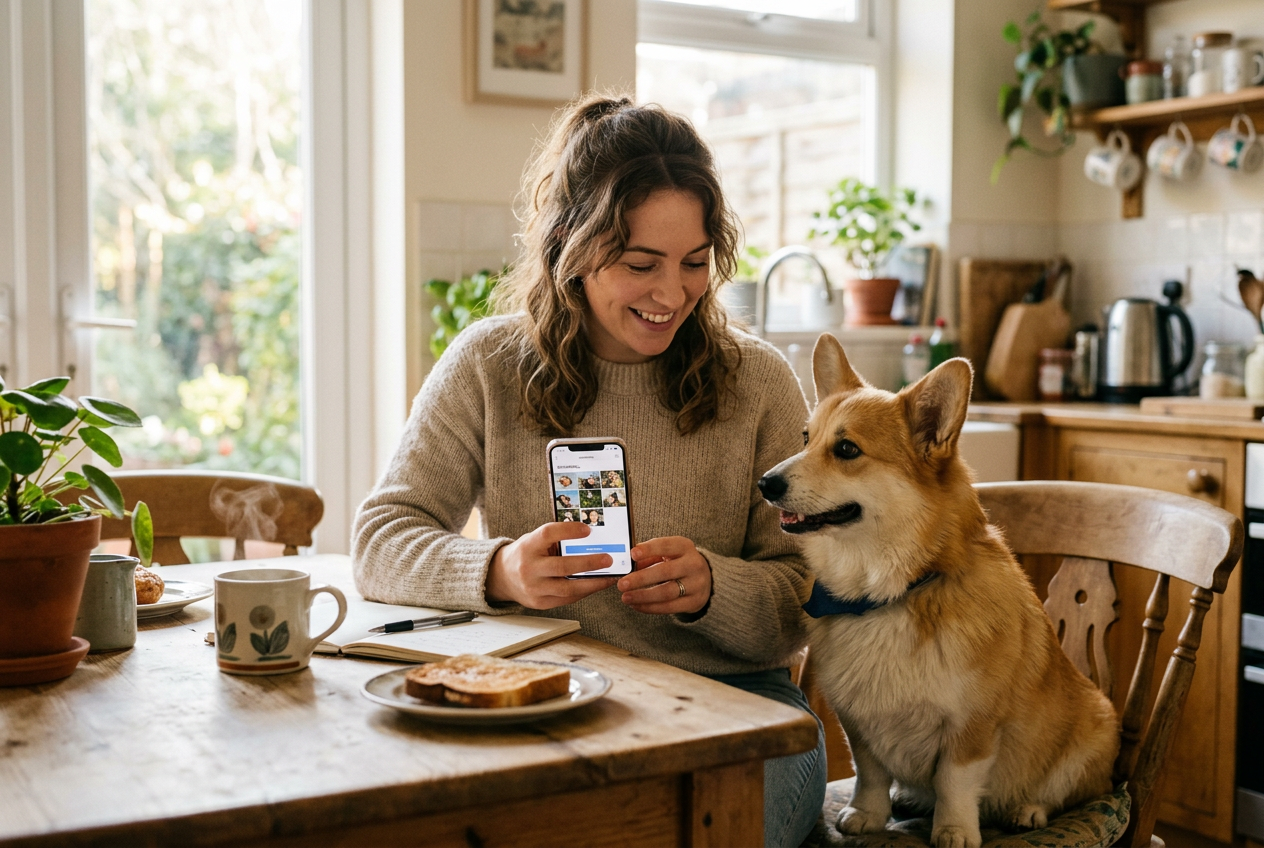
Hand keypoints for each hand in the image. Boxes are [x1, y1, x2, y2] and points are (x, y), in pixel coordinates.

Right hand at [486, 522, 617, 608]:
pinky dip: (583, 592)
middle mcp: (529, 568)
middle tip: (608, 559)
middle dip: (588, 563)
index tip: (588, 529)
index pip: (548, 534)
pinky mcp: (539, 603)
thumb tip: (590, 538)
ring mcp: (533, 588)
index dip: (568, 531)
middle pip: (561, 566)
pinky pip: (566, 599)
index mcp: (528, 546)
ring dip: (592, 583)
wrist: (503, 577)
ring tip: (609, 577)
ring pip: (567, 588)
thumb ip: (556, 539)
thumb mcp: (534, 541)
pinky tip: (595, 585)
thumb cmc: (526, 554)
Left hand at [617, 536, 711, 614]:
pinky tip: (636, 605)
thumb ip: (648, 558)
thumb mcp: (667, 554)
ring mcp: (696, 584)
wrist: (705, 579)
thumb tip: (626, 567)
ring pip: (667, 592)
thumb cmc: (678, 563)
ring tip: (626, 597)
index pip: (666, 546)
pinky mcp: (694, 602)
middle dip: (641, 579)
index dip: (649, 549)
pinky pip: (669, 607)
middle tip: (622, 584)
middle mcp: (693, 564)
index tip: (632, 554)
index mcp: (684, 547)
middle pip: (665, 572)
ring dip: (643, 596)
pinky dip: (650, 607)